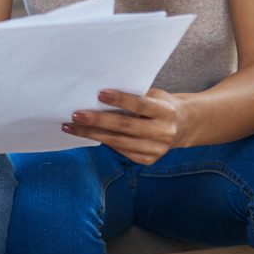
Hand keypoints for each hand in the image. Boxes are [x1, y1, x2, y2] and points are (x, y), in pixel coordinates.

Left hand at [63, 88, 186, 164]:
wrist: (182, 126)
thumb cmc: (160, 105)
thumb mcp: (154, 95)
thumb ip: (133, 95)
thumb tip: (98, 94)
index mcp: (166, 111)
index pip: (140, 105)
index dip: (120, 100)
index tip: (99, 94)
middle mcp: (163, 132)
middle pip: (125, 127)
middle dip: (98, 121)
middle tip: (76, 114)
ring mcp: (156, 149)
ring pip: (118, 141)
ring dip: (91, 134)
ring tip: (71, 126)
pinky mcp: (148, 159)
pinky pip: (120, 150)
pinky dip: (101, 141)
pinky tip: (86, 134)